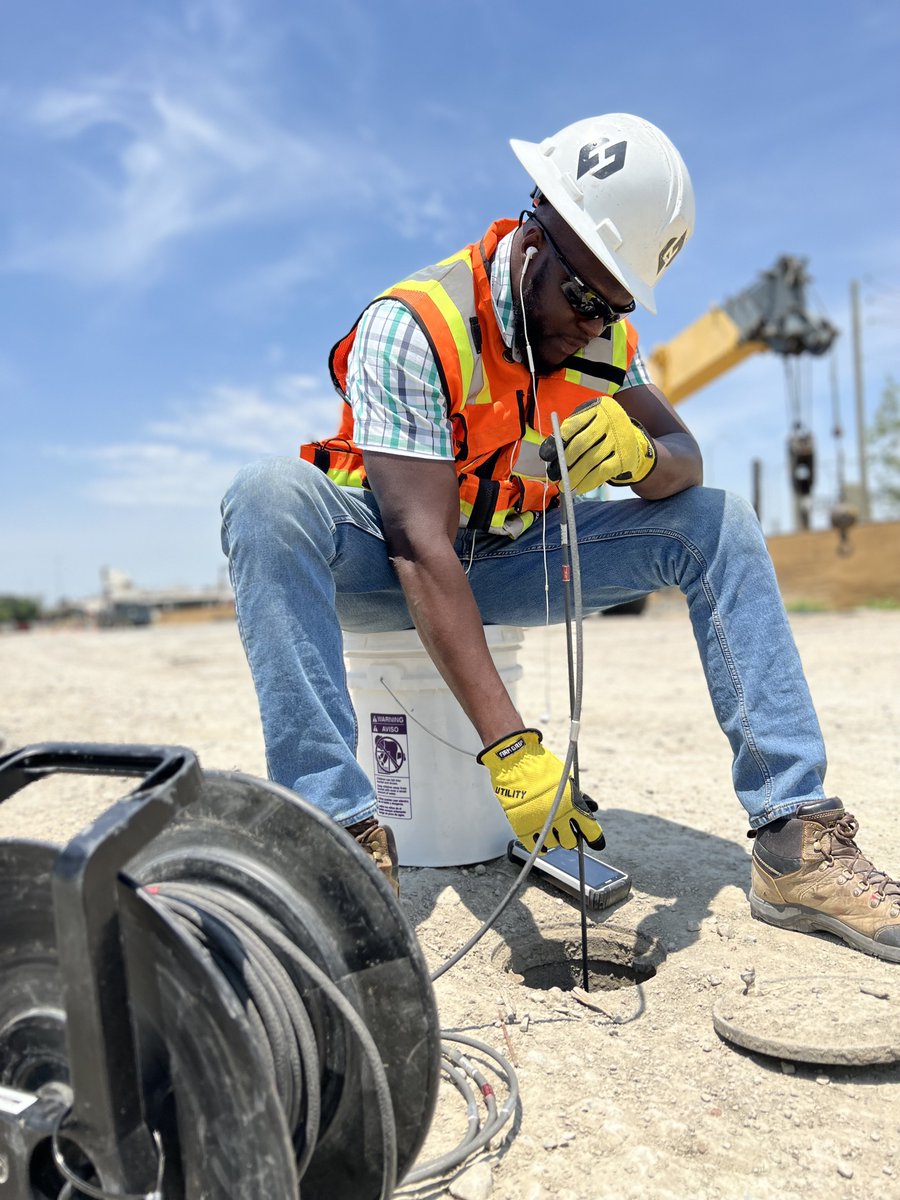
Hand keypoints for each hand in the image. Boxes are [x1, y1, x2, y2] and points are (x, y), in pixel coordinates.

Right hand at [477, 729, 603, 850]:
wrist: (515, 761)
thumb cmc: (541, 767)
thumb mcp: (566, 779)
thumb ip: (580, 797)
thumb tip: (592, 808)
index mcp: (572, 804)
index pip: (590, 831)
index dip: (595, 839)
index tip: (595, 842)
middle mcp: (558, 816)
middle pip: (570, 842)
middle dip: (570, 836)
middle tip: (564, 829)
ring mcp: (540, 823)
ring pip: (553, 845)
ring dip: (553, 838)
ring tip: (548, 827)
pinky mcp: (523, 827)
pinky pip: (535, 847)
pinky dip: (539, 845)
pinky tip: (540, 839)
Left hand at [539, 395, 656, 492]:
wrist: (634, 443)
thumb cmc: (603, 433)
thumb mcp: (590, 423)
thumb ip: (571, 432)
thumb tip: (551, 453)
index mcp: (599, 407)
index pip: (573, 425)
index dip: (557, 442)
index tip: (546, 456)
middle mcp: (612, 419)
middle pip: (581, 444)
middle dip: (564, 462)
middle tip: (555, 474)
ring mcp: (620, 438)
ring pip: (590, 461)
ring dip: (574, 476)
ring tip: (564, 484)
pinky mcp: (625, 457)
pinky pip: (602, 472)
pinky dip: (588, 482)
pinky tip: (579, 487)